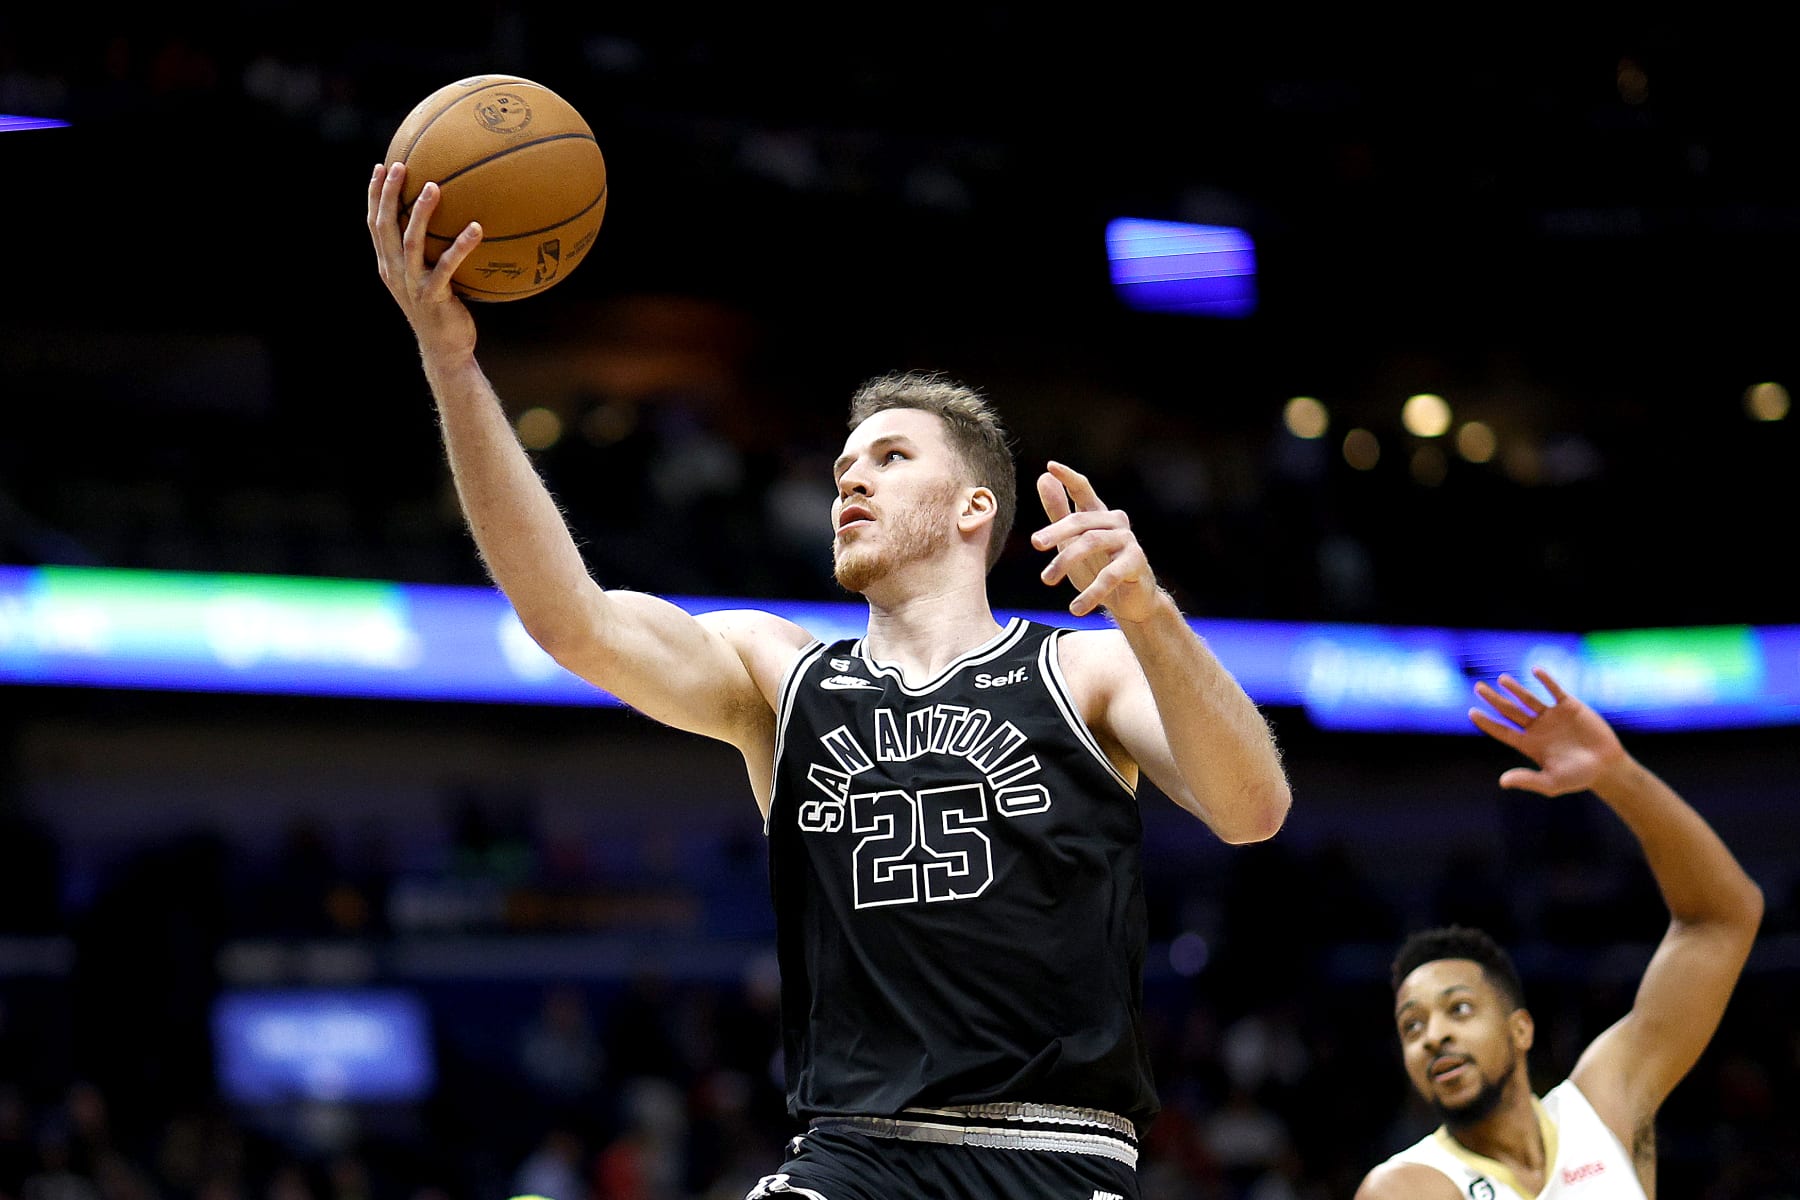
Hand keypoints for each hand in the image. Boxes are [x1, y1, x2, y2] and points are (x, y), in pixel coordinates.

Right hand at [365, 162, 480, 357]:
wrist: (445, 350)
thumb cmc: (442, 311)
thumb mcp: (428, 279)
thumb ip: (428, 254)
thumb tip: (451, 220)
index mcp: (388, 265)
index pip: (375, 224)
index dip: (374, 195)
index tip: (382, 166)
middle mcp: (394, 272)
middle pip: (385, 226)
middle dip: (388, 193)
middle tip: (401, 165)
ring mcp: (411, 284)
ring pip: (411, 242)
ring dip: (420, 213)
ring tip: (433, 186)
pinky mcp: (432, 296)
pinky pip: (447, 266)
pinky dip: (461, 246)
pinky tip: (477, 228)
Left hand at [1030, 461, 1160, 621]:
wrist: (1129, 601)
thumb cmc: (1098, 567)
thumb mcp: (1071, 540)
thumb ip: (1058, 511)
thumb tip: (1043, 478)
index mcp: (1098, 514)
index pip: (1083, 489)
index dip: (1068, 477)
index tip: (1051, 465)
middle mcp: (1114, 522)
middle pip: (1080, 520)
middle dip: (1055, 531)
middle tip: (1035, 543)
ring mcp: (1127, 541)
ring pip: (1091, 542)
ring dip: (1066, 562)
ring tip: (1046, 580)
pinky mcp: (1136, 563)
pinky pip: (1110, 575)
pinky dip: (1091, 592)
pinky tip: (1075, 607)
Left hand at [1469, 667, 1628, 795]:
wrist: (1606, 766)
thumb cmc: (1578, 777)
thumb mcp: (1551, 782)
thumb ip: (1528, 780)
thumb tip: (1502, 782)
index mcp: (1528, 744)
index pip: (1502, 731)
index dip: (1487, 722)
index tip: (1472, 712)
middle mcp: (1536, 727)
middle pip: (1510, 711)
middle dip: (1494, 699)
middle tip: (1478, 687)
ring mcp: (1551, 716)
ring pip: (1528, 699)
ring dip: (1515, 689)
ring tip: (1502, 679)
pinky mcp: (1569, 707)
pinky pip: (1554, 690)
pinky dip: (1546, 681)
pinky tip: (1535, 671)